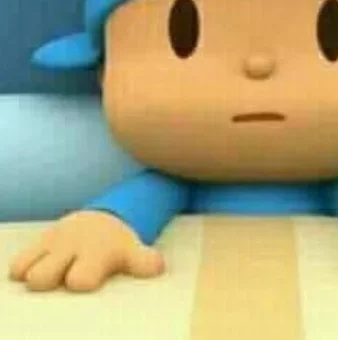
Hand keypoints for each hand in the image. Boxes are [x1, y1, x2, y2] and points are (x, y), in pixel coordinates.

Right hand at [9, 210, 164, 291]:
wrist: (103, 218)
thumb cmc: (116, 245)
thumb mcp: (133, 251)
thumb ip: (144, 261)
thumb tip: (157, 267)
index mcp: (96, 252)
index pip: (78, 278)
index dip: (80, 281)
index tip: (87, 278)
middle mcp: (70, 246)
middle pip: (41, 279)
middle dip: (49, 282)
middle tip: (65, 275)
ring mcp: (52, 243)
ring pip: (24, 271)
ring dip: (33, 276)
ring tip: (52, 272)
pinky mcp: (38, 242)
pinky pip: (17, 263)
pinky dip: (24, 269)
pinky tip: (40, 268)